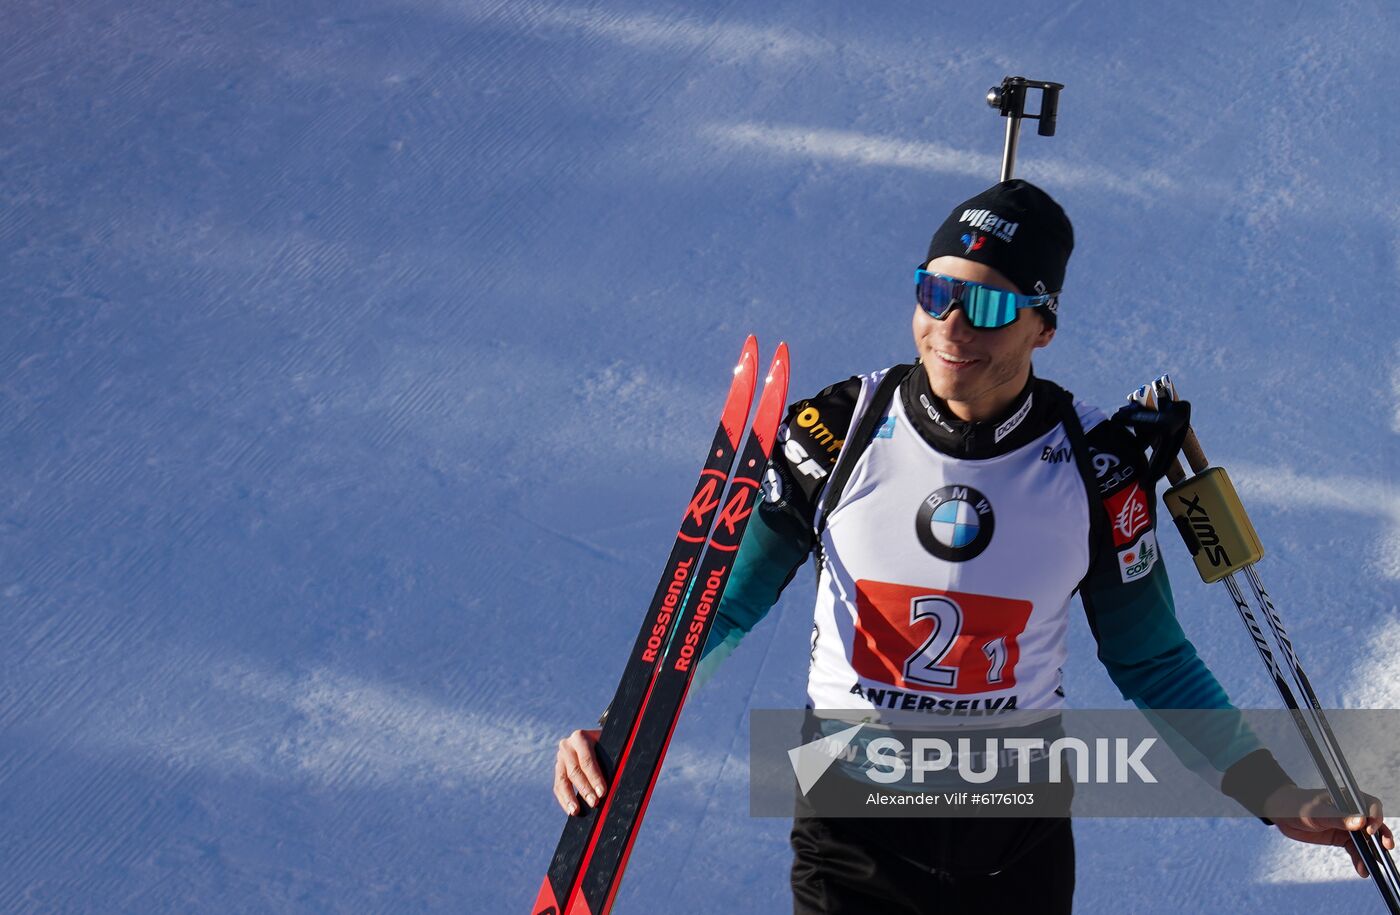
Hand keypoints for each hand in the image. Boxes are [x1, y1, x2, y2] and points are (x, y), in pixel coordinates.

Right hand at [553, 728, 606, 815]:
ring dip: (570, 798)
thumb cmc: (607, 743)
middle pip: (575, 771)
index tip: (602, 792)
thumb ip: (614, 758)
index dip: (595, 777)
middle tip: (595, 803)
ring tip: (576, 811)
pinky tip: (570, 810)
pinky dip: (564, 800)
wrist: (594, 738)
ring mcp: (560, 758)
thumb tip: (621, 777)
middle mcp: (567, 746)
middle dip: (585, 789)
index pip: (587, 760)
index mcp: (580, 737)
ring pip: (562, 781)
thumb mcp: (609, 745)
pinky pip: (558, 787)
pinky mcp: (558, 770)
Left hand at [1266, 785, 1395, 877]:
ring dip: (1370, 853)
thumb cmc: (1298, 806)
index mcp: (1348, 799)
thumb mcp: (1317, 812)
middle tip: (1385, 848)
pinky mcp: (1342, 837)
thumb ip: (1338, 818)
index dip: (1375, 818)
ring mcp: (1348, 826)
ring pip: (1366, 840)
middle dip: (1381, 837)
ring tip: (1370, 867)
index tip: (1370, 830)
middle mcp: (1352, 812)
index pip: (1370, 806)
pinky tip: (1361, 869)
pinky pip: (1356, 849)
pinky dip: (1359, 859)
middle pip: (1373, 825)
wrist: (1283, 815)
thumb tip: (1360, 822)